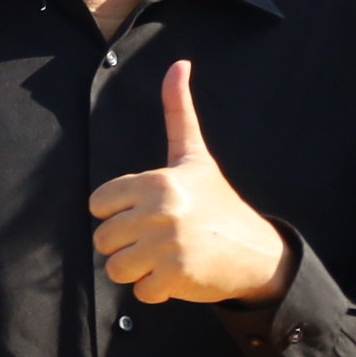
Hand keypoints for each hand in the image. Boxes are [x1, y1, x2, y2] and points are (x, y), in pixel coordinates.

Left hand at [89, 61, 296, 305]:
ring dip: (137, 270)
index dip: (118, 212)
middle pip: (102, 239)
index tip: (147, 212)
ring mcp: (167, 246)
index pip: (98, 205)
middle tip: (160, 238)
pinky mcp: (175, 277)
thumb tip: (178, 63)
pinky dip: (155, 290)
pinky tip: (179, 275)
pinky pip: (138, 292)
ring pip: (114, 268)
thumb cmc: (216, 203)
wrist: (257, 252)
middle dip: (126, 244)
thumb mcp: (194, 156)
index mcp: (157, 182)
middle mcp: (160, 211)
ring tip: (166, 256)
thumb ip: (178, 112)